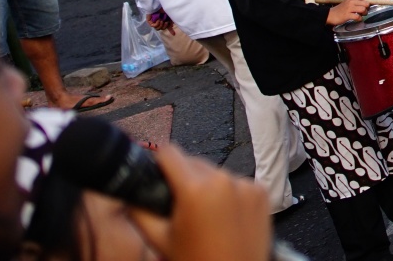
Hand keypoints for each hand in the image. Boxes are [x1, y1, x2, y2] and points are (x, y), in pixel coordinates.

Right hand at [127, 143, 272, 260]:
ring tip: (203, 214)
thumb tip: (131, 192)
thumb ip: (140, 211)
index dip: (158, 162)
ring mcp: (246, 185)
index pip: (170, 153)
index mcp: (195, 189)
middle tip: (179, 205)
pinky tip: (223, 216)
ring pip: (215, 172)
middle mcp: (223, 180)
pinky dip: (228, 193)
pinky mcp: (261, 192)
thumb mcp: (159, 239)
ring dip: (206, 185)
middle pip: (193, 162)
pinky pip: (236, 182)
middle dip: (183, 178)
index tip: (156, 173)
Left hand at [148, 8, 174, 32]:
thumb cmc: (163, 9)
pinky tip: (158, 20)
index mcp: (164, 20)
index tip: (174, 34)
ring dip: (160, 25)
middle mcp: (159, 22)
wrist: (158, 5)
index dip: (170, 30)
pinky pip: (153, 26)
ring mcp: (154, 22)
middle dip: (164, 26)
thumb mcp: (169, 16)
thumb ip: (171, 22)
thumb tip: (172, 27)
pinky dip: (157, 24)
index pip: (167, 27)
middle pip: (162, 28)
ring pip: (157, 28)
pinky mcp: (149, 21)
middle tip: (165, 22)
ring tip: (161, 20)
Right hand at [325, 0, 372, 24]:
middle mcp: (352, 1)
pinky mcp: (347, 15)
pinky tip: (357, 19)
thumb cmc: (341, 9)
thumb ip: (358, 1)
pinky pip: (358, 17)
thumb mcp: (349, 2)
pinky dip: (359, 19)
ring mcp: (349, 8)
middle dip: (367, 8)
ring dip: (364, 14)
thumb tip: (368, 2)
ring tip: (361, 15)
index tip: (369, 3)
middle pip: (366, 3)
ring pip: (363, 9)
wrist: (330, 14)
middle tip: (364, 11)